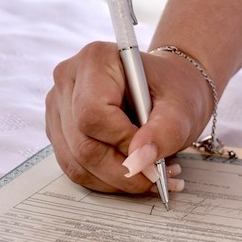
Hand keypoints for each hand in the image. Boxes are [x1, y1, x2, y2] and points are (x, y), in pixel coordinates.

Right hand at [45, 41, 212, 192]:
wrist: (168, 89)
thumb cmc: (174, 90)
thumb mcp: (182, 108)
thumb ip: (165, 132)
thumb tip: (139, 161)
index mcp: (96, 60)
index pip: (92, 114)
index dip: (122, 142)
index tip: (152, 155)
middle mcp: (69, 80)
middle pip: (82, 145)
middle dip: (123, 170)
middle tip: (158, 176)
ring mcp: (59, 107)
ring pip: (77, 164)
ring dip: (117, 180)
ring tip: (151, 175)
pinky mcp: (60, 131)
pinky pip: (77, 169)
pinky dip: (107, 180)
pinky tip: (134, 171)